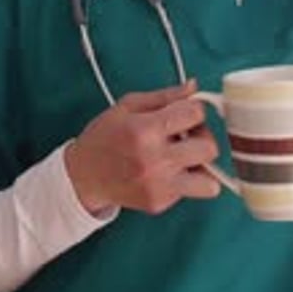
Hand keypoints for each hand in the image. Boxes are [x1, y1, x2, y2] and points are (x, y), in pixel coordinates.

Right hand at [64, 80, 219, 215]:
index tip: (185, 113)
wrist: (83, 176)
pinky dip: (183, 180)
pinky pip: (190, 192)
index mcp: (146, 129)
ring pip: (209, 182)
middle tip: (186, 135)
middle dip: (202, 137)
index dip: (194, 110)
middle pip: (209, 148)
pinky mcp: (159, 203)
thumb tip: (194, 87)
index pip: (195, 114)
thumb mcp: (128, 106)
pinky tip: (164, 171)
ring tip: (184, 159)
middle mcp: (156, 160)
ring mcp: (159, 185)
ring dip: (200, 167)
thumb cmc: (105, 136)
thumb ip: (165, 96)